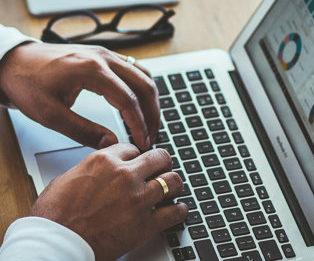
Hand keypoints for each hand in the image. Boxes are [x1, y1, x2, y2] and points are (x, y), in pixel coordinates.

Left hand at [0, 42, 159, 149]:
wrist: (13, 62)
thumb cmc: (27, 83)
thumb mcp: (50, 114)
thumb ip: (83, 130)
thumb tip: (112, 143)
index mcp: (91, 70)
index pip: (129, 100)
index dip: (140, 124)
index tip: (143, 141)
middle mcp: (103, 58)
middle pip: (144, 86)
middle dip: (152, 114)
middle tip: (151, 136)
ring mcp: (105, 54)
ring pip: (143, 75)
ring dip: (151, 100)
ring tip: (151, 122)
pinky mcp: (104, 56)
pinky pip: (134, 69)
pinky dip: (143, 87)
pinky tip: (142, 102)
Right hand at [30, 144, 187, 260]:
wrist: (56, 243)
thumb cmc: (55, 215)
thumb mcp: (69, 177)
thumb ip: (92, 169)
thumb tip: (101, 170)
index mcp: (104, 161)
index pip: (133, 148)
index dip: (137, 155)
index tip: (139, 161)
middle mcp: (124, 175)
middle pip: (159, 157)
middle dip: (162, 162)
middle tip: (162, 168)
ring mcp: (138, 198)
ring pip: (172, 181)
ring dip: (174, 184)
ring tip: (173, 188)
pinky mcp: (145, 224)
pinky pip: (174, 212)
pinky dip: (180, 211)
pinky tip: (178, 210)